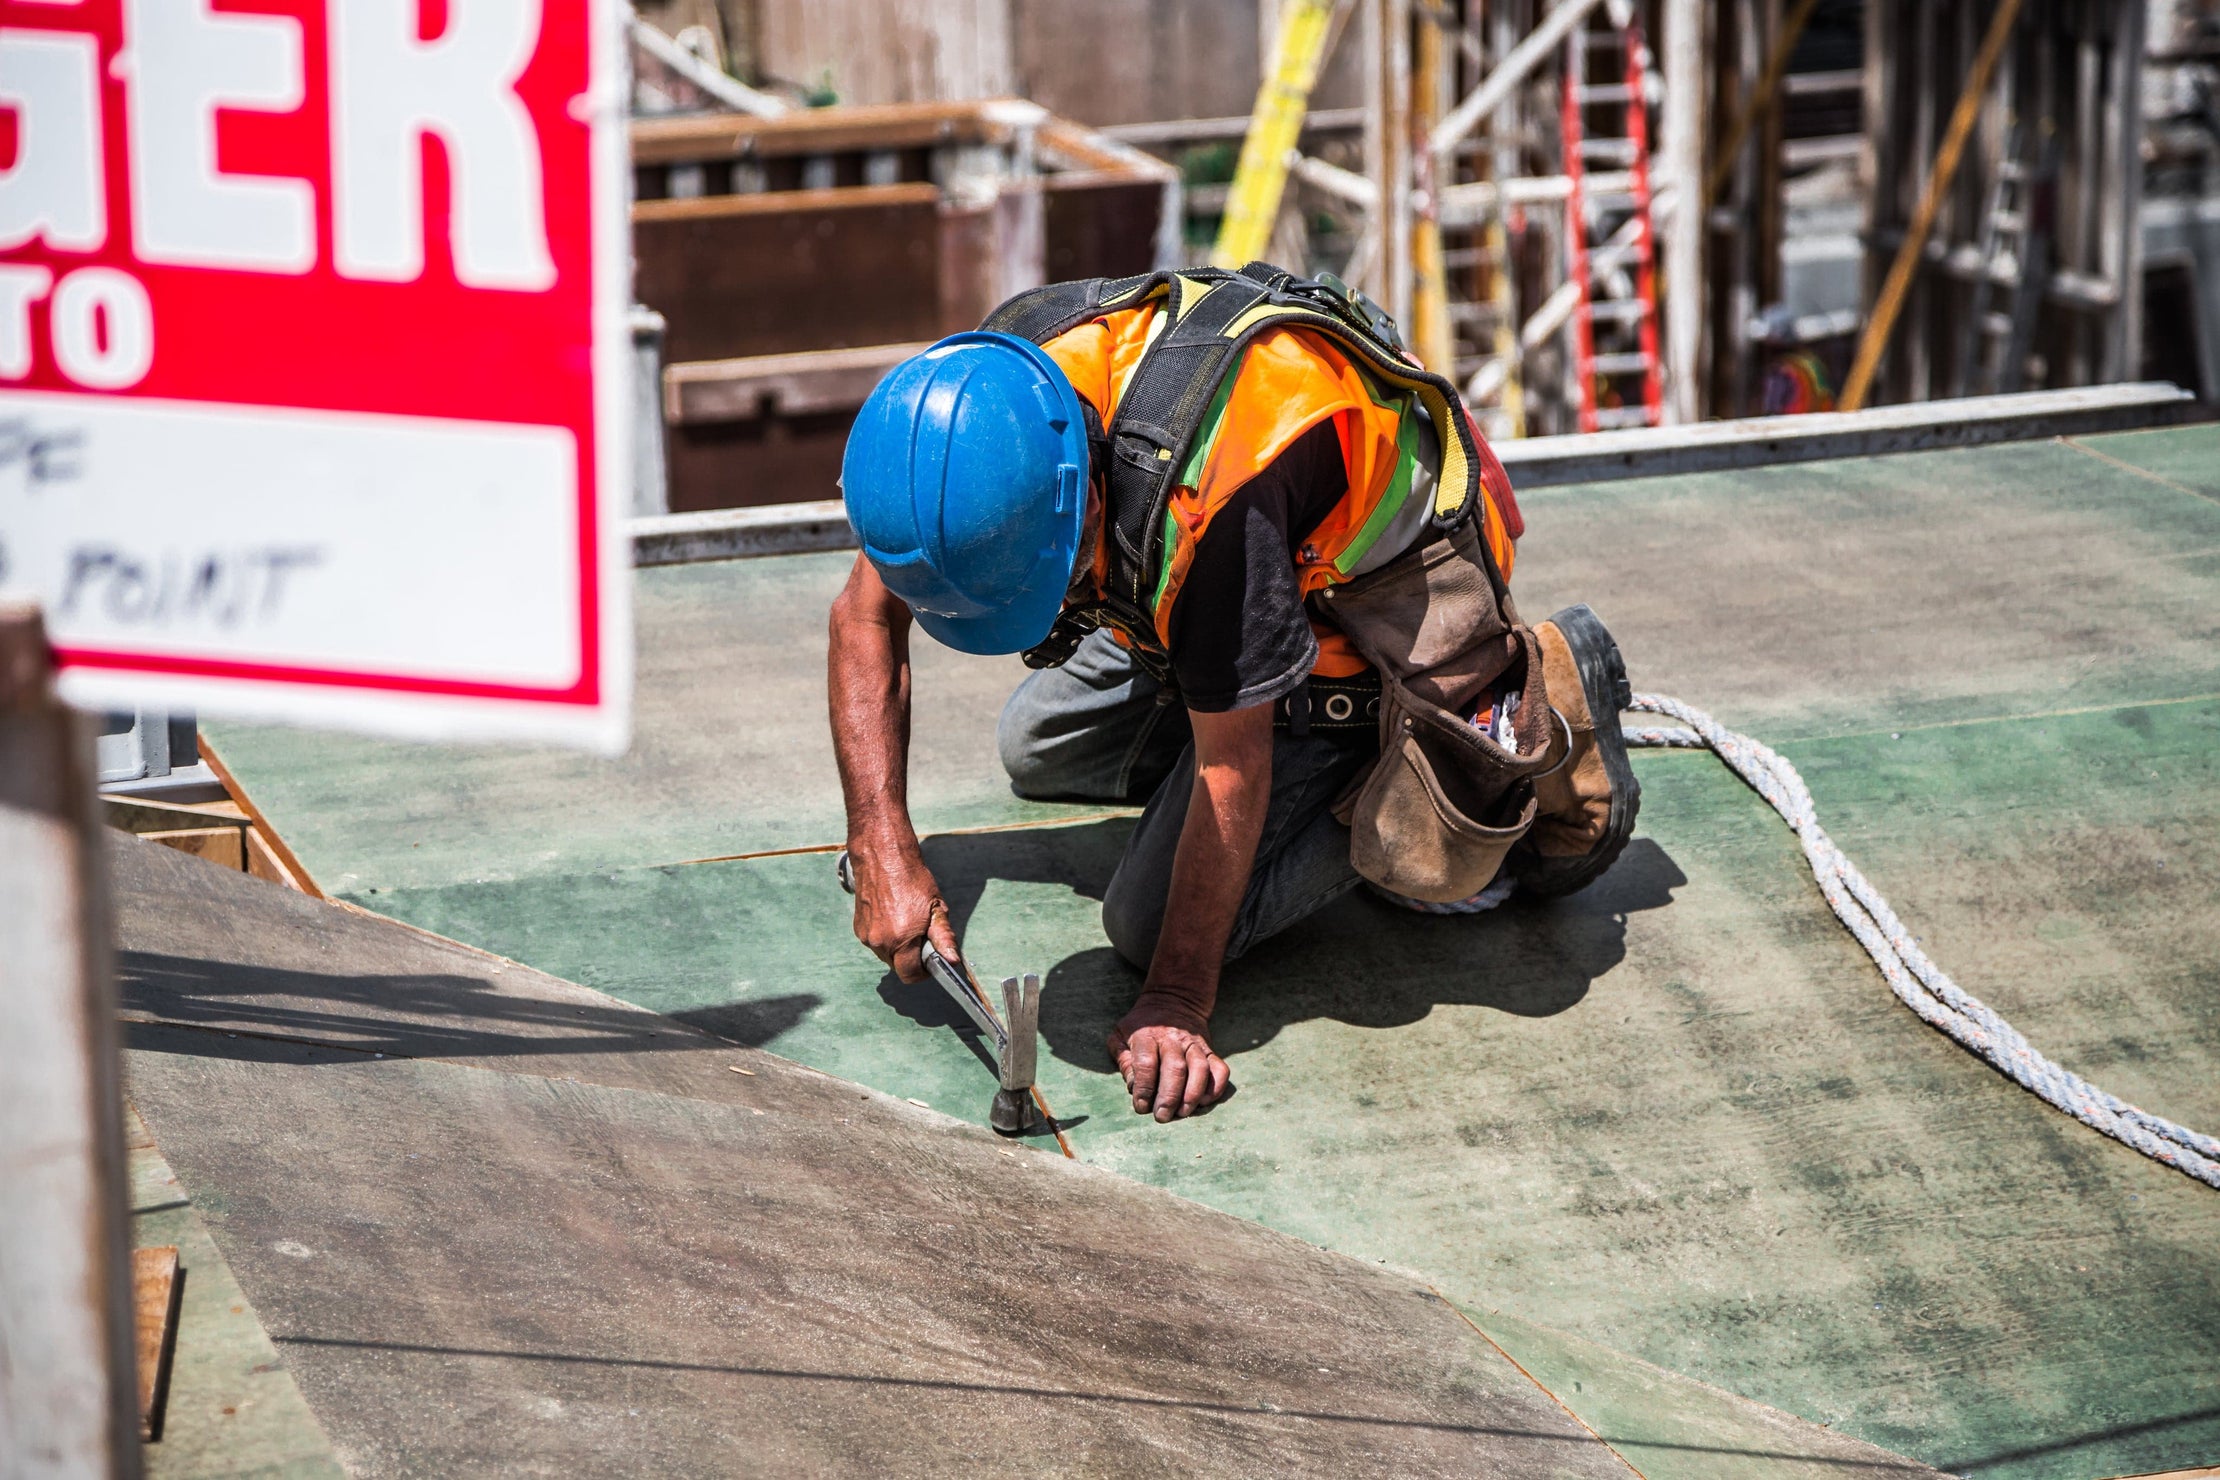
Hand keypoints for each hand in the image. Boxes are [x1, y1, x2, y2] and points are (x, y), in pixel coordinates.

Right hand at [849, 846, 959, 982]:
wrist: (883, 857)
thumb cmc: (912, 880)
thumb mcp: (936, 908)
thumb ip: (943, 938)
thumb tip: (953, 961)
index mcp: (901, 939)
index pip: (910, 975)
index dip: (923, 972)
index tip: (929, 962)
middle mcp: (880, 942)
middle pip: (897, 966)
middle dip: (911, 958)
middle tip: (920, 935)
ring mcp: (867, 936)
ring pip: (886, 954)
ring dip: (897, 947)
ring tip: (906, 922)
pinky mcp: (859, 928)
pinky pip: (875, 942)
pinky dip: (885, 937)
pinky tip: (892, 916)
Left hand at [1108, 1003, 1232, 1121]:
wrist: (1173, 1001)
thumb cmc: (1141, 1027)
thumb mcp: (1121, 1036)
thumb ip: (1123, 1061)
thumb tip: (1134, 1087)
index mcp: (1147, 1035)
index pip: (1146, 1063)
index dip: (1144, 1089)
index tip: (1141, 1106)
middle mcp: (1173, 1038)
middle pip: (1175, 1068)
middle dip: (1169, 1097)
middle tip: (1162, 1116)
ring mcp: (1194, 1043)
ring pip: (1200, 1069)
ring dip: (1192, 1094)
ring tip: (1183, 1112)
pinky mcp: (1209, 1050)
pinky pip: (1219, 1068)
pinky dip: (1216, 1087)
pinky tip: (1204, 1101)